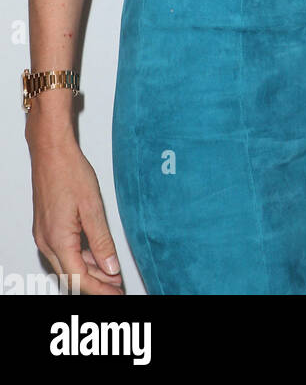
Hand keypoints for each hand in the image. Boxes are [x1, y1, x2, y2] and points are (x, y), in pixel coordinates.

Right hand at [27, 127, 123, 294]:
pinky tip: (98, 257)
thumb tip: (111, 267)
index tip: (117, 294)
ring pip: (68, 264)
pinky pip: (65, 252)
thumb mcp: (92, 207)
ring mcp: (45, 236)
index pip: (80, 279)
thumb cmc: (69, 172)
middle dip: (96, 285)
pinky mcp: (48, 228)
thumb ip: (102, 240)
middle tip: (118, 287)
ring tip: (112, 275)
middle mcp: (47, 242)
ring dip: (90, 272)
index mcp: (58, 240)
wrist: (51, 152)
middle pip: (72, 276)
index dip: (100, 290)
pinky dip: (82, 257)